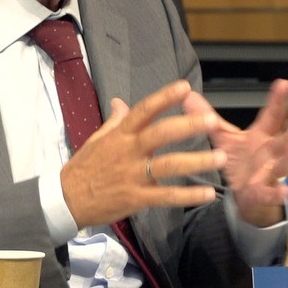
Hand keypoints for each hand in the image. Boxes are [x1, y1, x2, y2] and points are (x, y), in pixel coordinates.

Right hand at [61, 80, 226, 227]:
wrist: (67, 199)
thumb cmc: (84, 167)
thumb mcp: (97, 139)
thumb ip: (115, 121)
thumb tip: (122, 102)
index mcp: (121, 135)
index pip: (144, 110)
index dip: (164, 98)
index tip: (185, 87)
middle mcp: (129, 151)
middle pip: (161, 134)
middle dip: (188, 126)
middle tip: (212, 122)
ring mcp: (133, 175)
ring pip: (169, 165)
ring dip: (197, 162)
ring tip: (220, 158)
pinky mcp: (137, 198)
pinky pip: (166, 196)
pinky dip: (188, 195)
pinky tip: (207, 194)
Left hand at [200, 79, 287, 226]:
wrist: (244, 195)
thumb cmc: (241, 163)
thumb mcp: (225, 138)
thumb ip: (209, 118)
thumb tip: (188, 96)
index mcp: (262, 135)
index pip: (272, 115)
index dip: (278, 100)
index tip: (284, 84)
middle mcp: (271, 152)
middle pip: (286, 137)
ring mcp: (270, 173)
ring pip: (285, 163)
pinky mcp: (264, 193)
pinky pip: (273, 193)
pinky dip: (278, 193)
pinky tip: (286, 190)